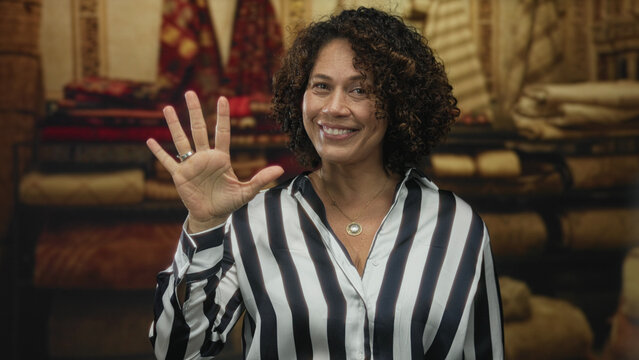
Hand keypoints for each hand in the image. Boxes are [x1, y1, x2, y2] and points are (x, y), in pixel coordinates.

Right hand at [146, 91, 283, 232]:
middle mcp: (204, 157)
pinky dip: (158, 152)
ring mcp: (191, 165)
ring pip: (181, 140)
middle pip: (198, 129)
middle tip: (190, 93)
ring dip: (174, 125)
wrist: (212, 215)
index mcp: (221, 158)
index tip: (222, 99)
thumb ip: (261, 179)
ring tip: (168, 108)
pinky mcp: (179, 176)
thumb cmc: (229, 202)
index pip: (222, 132)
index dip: (222, 116)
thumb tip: (280, 170)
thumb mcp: (247, 191)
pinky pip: (167, 162)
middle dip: (194, 111)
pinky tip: (149, 141)